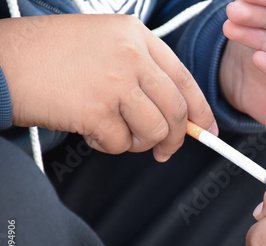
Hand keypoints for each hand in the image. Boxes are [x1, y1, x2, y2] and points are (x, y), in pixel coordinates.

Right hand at [0, 14, 216, 161]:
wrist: (2, 61)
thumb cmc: (50, 56)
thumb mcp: (105, 45)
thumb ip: (143, 73)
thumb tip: (177, 114)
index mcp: (136, 35)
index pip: (185, 78)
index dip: (200, 109)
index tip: (207, 129)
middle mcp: (131, 55)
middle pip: (176, 109)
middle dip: (176, 138)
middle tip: (165, 150)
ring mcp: (114, 82)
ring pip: (155, 130)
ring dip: (140, 143)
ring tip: (118, 133)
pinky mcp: (96, 110)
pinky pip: (122, 144)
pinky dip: (110, 146)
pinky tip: (92, 131)